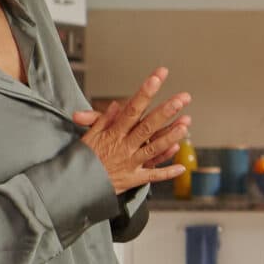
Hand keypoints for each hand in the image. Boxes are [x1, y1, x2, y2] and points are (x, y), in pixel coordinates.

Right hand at [75, 67, 192, 192]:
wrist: (76, 185)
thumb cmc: (82, 159)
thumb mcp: (88, 136)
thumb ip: (102, 120)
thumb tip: (117, 105)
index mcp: (113, 133)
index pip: (132, 109)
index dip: (145, 93)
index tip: (157, 78)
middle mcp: (124, 147)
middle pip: (147, 126)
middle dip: (165, 112)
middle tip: (181, 98)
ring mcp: (130, 163)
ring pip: (154, 149)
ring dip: (170, 137)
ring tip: (186, 125)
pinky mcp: (133, 179)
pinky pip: (153, 176)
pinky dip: (167, 172)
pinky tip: (182, 167)